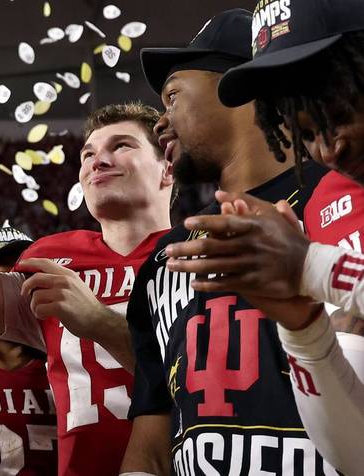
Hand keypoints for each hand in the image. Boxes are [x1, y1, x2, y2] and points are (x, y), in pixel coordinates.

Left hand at [16, 257, 111, 338]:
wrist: (100, 321)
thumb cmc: (86, 306)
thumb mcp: (77, 285)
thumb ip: (62, 279)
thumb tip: (42, 277)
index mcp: (68, 274)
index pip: (45, 262)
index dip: (30, 262)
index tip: (21, 264)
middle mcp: (65, 281)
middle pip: (36, 278)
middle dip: (26, 286)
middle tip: (24, 294)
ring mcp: (62, 293)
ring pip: (36, 296)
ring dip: (34, 305)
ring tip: (42, 311)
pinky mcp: (60, 307)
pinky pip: (39, 308)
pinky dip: (39, 314)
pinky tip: (45, 316)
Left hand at [165, 191, 308, 298]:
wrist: (309, 267)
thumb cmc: (285, 237)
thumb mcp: (269, 215)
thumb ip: (245, 202)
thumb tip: (218, 194)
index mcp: (252, 227)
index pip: (224, 223)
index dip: (204, 222)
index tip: (186, 223)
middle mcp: (249, 245)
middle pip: (211, 247)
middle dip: (186, 249)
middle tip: (168, 251)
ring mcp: (250, 265)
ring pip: (213, 266)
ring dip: (189, 267)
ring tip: (171, 266)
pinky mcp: (252, 283)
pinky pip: (224, 284)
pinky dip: (207, 284)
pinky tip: (192, 284)